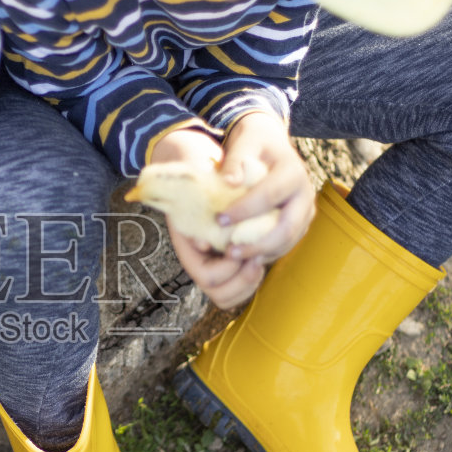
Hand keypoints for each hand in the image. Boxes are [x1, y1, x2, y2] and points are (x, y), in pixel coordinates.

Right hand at [147, 126, 266, 307]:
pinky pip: (244, 279)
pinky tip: (263, 251)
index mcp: (187, 240)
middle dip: (242, 281)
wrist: (195, 158)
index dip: (226, 270)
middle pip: (220, 293)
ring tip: (260, 257)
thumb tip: (203, 243)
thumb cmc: (192, 161)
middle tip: (256, 260)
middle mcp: (201, 254)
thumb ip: (194, 198)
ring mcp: (216, 255)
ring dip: (250, 281)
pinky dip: (254, 274)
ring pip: (233, 292)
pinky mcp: (232, 250)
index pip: (206, 277)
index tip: (239, 248)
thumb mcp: (191, 170)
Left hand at [216, 111, 314, 262]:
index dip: (245, 211)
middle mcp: (305, 193)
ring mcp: (306, 210)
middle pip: (287, 227)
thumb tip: (229, 182)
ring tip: (234, 258)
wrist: (271, 142)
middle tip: (230, 252)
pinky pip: (287, 243)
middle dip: (258, 244)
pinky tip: (245, 257)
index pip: (270, 196)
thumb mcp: (244, 142)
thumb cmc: (254, 142)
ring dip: (263, 253)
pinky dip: (267, 252)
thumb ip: (235, 160)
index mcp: (293, 172)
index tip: (219, 220)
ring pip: (289, 240)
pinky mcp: (301, 221)